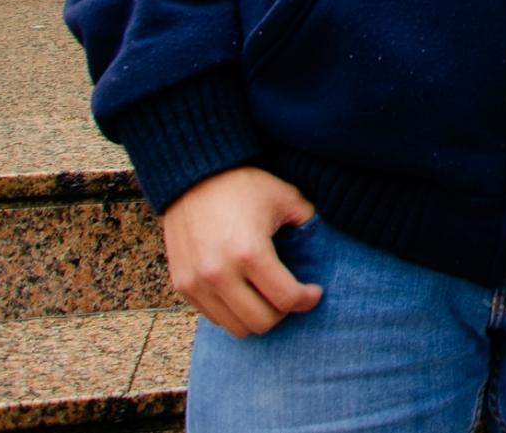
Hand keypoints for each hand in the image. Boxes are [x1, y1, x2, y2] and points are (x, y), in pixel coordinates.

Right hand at [161, 166, 323, 337]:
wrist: (193, 177)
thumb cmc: (243, 186)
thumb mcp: (286, 198)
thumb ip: (308, 223)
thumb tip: (323, 245)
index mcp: (250, 253)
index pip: (285, 299)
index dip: (306, 300)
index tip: (314, 292)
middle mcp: (219, 274)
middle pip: (261, 322)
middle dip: (283, 313)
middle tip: (291, 296)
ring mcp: (196, 283)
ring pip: (235, 327)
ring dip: (257, 316)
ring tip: (268, 297)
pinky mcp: (182, 285)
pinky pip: (213, 316)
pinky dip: (233, 312)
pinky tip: (245, 292)